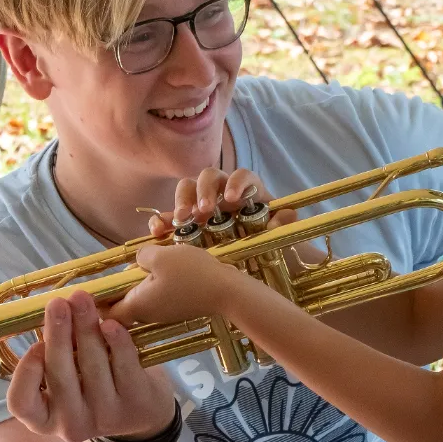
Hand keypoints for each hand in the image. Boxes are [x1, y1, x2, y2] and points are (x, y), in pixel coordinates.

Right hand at [7, 290, 174, 441]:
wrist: (142, 412)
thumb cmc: (91, 386)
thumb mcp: (67, 378)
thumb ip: (57, 354)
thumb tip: (55, 312)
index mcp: (44, 419)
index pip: (21, 403)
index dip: (25, 374)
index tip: (36, 344)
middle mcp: (71, 425)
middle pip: (60, 376)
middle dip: (58, 334)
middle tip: (57, 303)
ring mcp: (104, 418)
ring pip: (92, 366)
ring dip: (86, 327)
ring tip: (82, 299)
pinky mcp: (134, 405)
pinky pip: (124, 366)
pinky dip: (116, 341)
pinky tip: (111, 323)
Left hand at [107, 243, 240, 327]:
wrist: (229, 291)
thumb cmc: (192, 274)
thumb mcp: (161, 256)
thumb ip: (142, 256)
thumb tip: (139, 260)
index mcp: (137, 305)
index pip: (105, 313)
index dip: (94, 303)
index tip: (89, 289)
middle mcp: (147, 314)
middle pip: (121, 305)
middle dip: (115, 289)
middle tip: (115, 270)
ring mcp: (163, 312)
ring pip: (139, 299)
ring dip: (135, 284)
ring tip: (139, 264)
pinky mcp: (176, 308)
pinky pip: (155, 297)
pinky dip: (151, 285)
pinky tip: (159, 269)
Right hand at [145, 167, 299, 237]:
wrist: (264, 266)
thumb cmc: (272, 245)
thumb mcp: (280, 236)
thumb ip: (283, 224)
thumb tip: (285, 215)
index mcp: (248, 191)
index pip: (241, 175)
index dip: (235, 182)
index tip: (231, 199)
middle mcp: (223, 193)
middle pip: (208, 177)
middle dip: (203, 190)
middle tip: (203, 210)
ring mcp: (203, 206)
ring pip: (187, 190)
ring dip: (181, 201)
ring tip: (181, 219)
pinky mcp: (187, 223)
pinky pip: (170, 216)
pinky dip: (162, 221)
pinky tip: (157, 232)